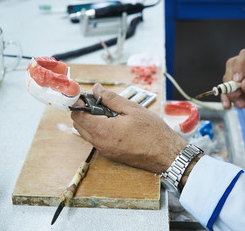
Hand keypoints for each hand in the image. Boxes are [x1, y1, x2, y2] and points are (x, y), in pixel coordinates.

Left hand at [71, 84, 186, 173]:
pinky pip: (96, 140)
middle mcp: (100, 143)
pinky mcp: (111, 154)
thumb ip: (111, 98)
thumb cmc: (153, 132)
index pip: (78, 115)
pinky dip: (98, 129)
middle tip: (98, 101)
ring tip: (108, 111)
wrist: (166, 154)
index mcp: (103, 131)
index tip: (85, 95)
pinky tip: (114, 122)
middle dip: (83, 111)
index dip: (79, 103)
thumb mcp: (132, 109)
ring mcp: (105, 151)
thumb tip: (96, 89)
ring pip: (87, 133)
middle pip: (79, 125)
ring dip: (91, 121)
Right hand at [221, 49, 244, 120]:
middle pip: (232, 66)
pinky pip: (224, 90)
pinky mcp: (232, 86)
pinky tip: (229, 105)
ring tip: (240, 103)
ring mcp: (238, 76)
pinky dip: (225, 98)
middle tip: (235, 94)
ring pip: (226, 79)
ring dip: (230, 93)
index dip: (240, 66)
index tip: (238, 79)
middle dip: (231, 81)